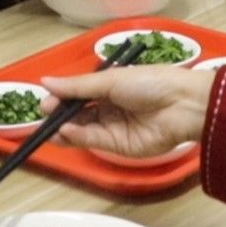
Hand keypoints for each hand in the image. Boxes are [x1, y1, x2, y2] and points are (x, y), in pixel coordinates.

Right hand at [39, 67, 215, 156]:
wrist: (182, 105)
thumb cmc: (149, 83)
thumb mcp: (110, 79)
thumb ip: (77, 86)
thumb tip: (45, 82)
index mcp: (109, 86)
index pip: (78, 94)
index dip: (61, 98)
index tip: (45, 100)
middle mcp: (109, 107)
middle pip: (78, 114)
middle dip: (59, 115)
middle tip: (43, 116)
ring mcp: (113, 127)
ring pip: (82, 129)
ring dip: (64, 128)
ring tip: (49, 127)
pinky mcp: (118, 147)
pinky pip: (93, 140)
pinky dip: (77, 137)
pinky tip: (65, 131)